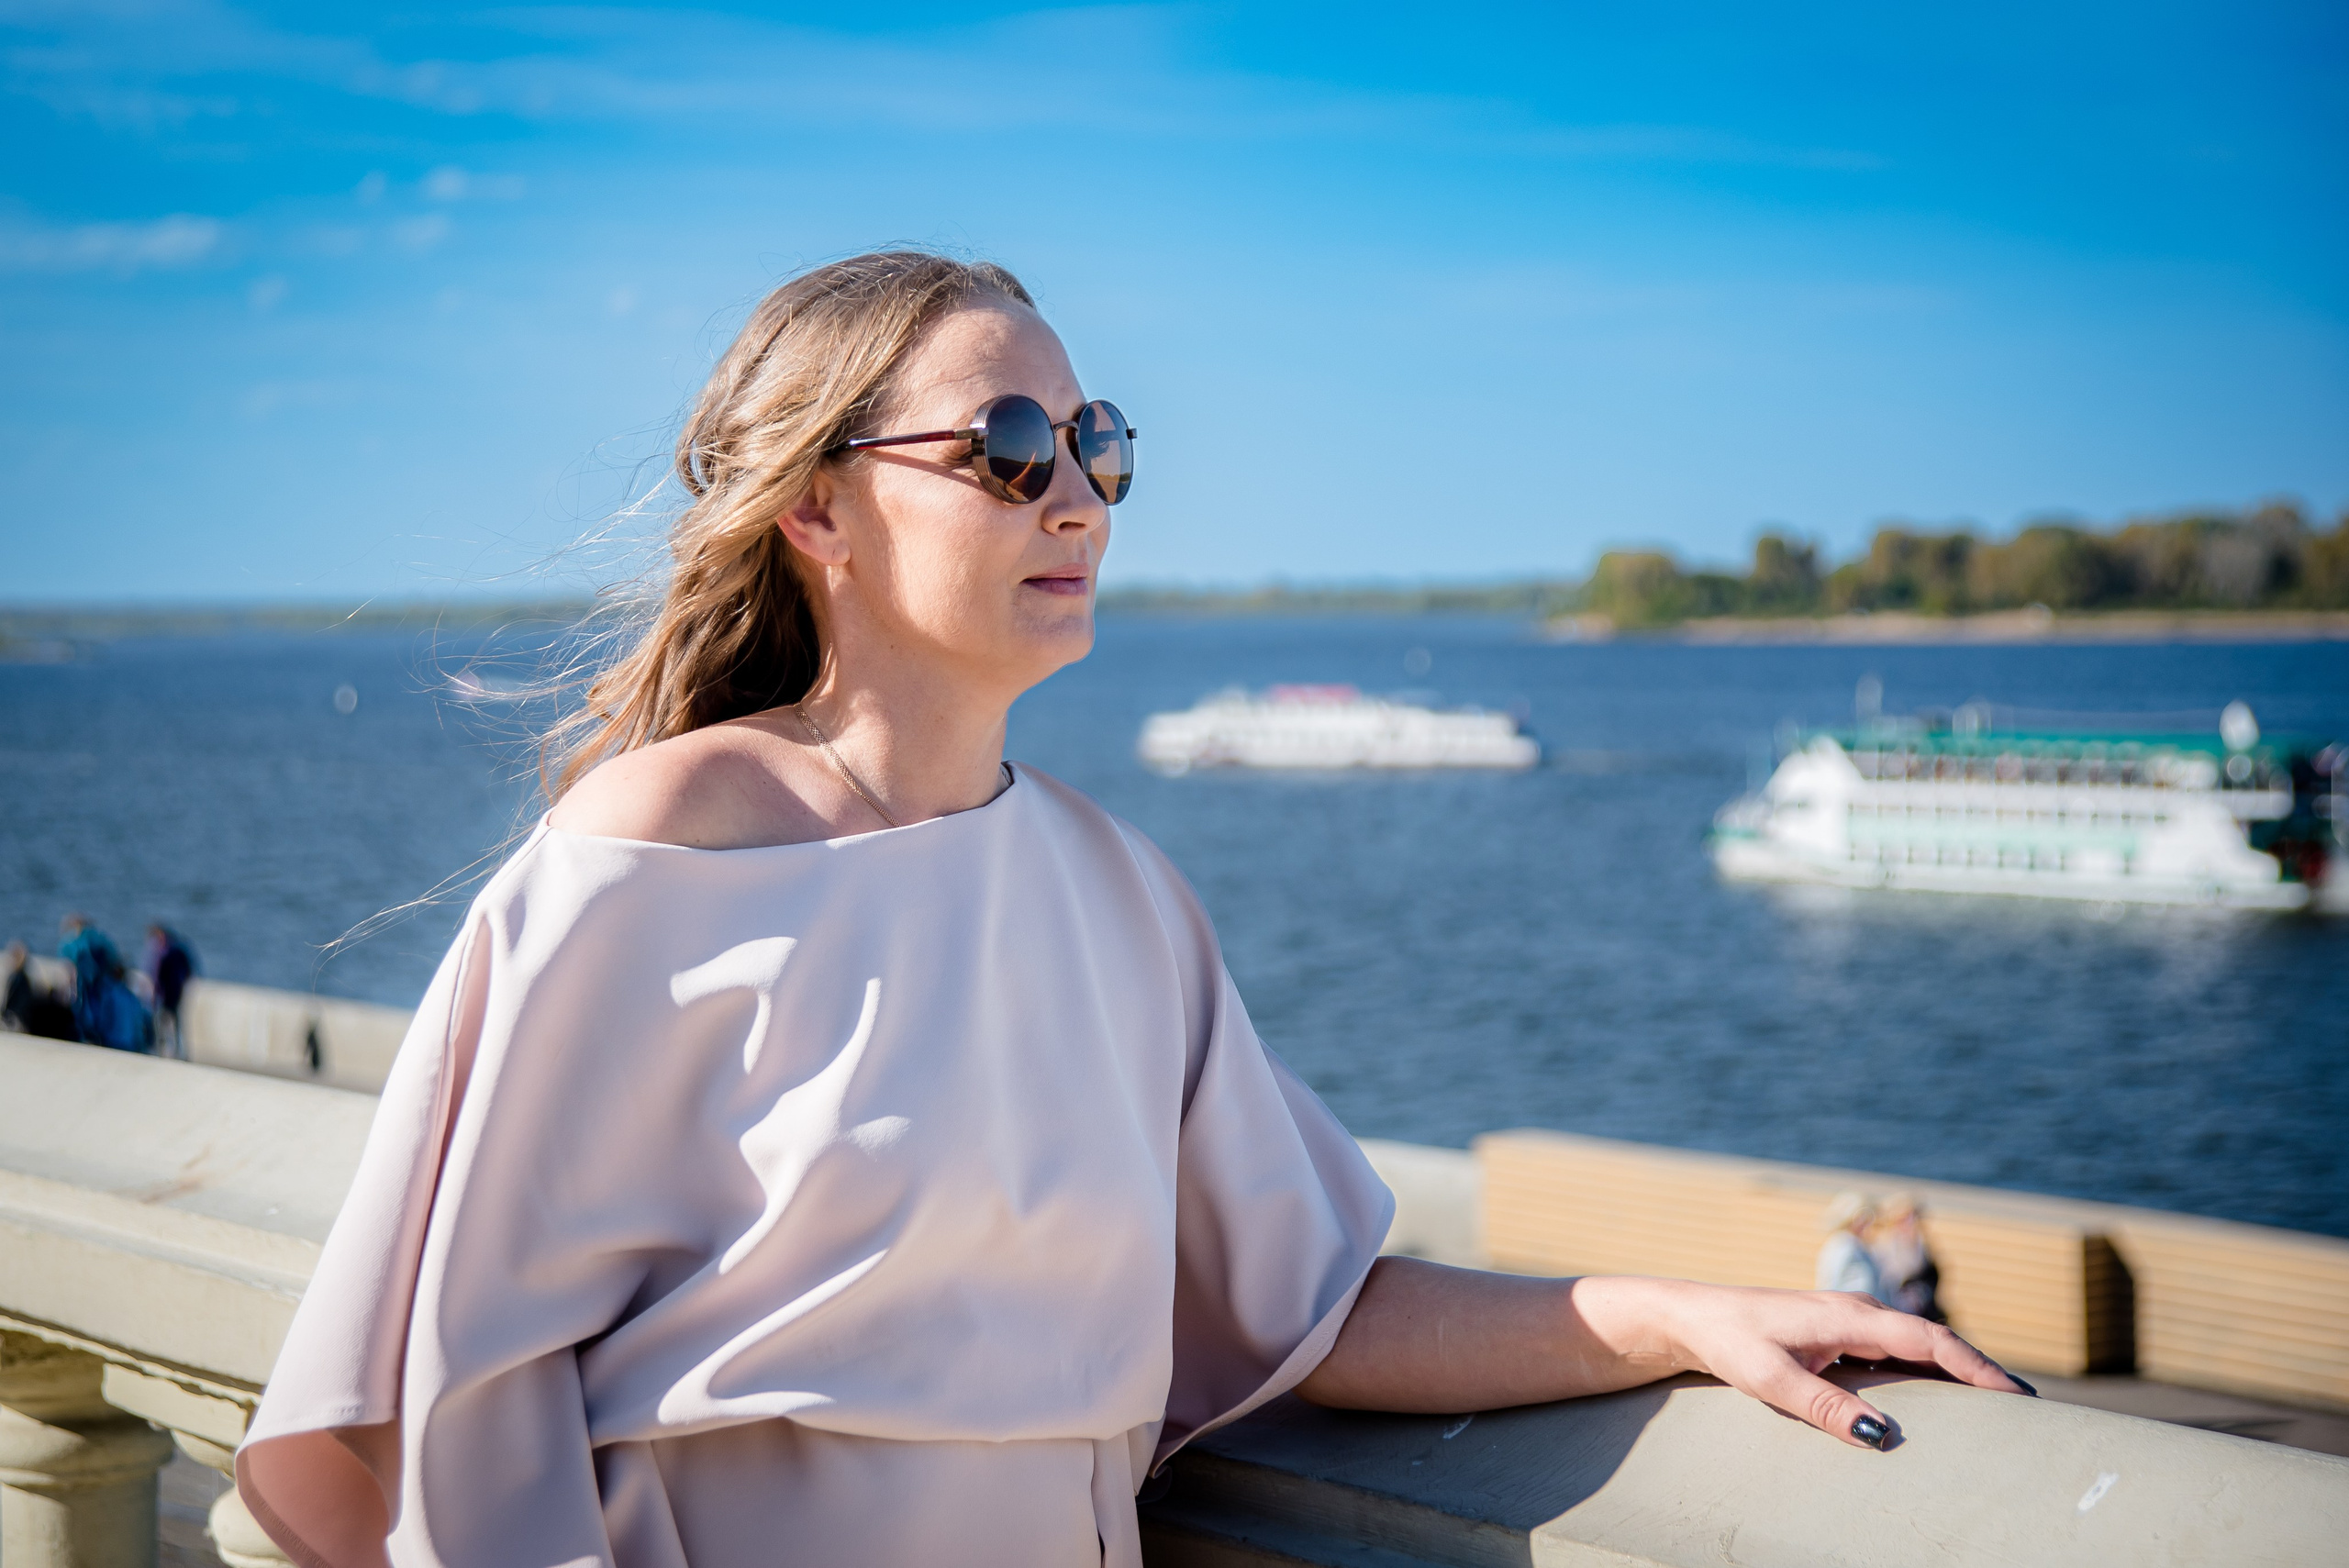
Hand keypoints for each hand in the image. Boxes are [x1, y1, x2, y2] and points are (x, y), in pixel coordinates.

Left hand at [1654, 1279, 2035, 1448]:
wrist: (1692, 1317)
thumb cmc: (1729, 1343)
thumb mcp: (1771, 1381)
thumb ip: (1824, 1407)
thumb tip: (1880, 1435)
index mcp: (1850, 1316)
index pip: (1929, 1340)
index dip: (1976, 1367)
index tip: (2017, 1396)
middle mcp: (1858, 1312)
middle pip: (1935, 1340)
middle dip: (1982, 1370)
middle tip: (2029, 1408)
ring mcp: (1850, 1320)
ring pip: (1918, 1344)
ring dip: (1957, 1370)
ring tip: (2001, 1406)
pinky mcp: (1839, 1333)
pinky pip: (1897, 1351)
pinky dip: (1927, 1370)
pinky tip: (1942, 1398)